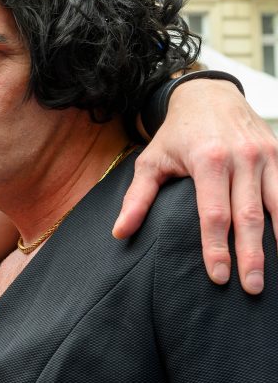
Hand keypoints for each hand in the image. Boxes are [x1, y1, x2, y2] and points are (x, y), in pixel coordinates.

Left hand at [113, 79, 277, 293]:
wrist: (209, 94)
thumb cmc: (176, 134)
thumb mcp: (150, 161)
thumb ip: (137, 198)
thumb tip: (120, 233)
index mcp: (208, 160)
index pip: (213, 214)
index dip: (216, 248)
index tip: (218, 277)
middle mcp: (242, 157)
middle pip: (248, 216)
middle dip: (251, 255)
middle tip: (250, 288)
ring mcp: (266, 155)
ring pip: (277, 205)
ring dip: (277, 242)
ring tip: (273, 275)